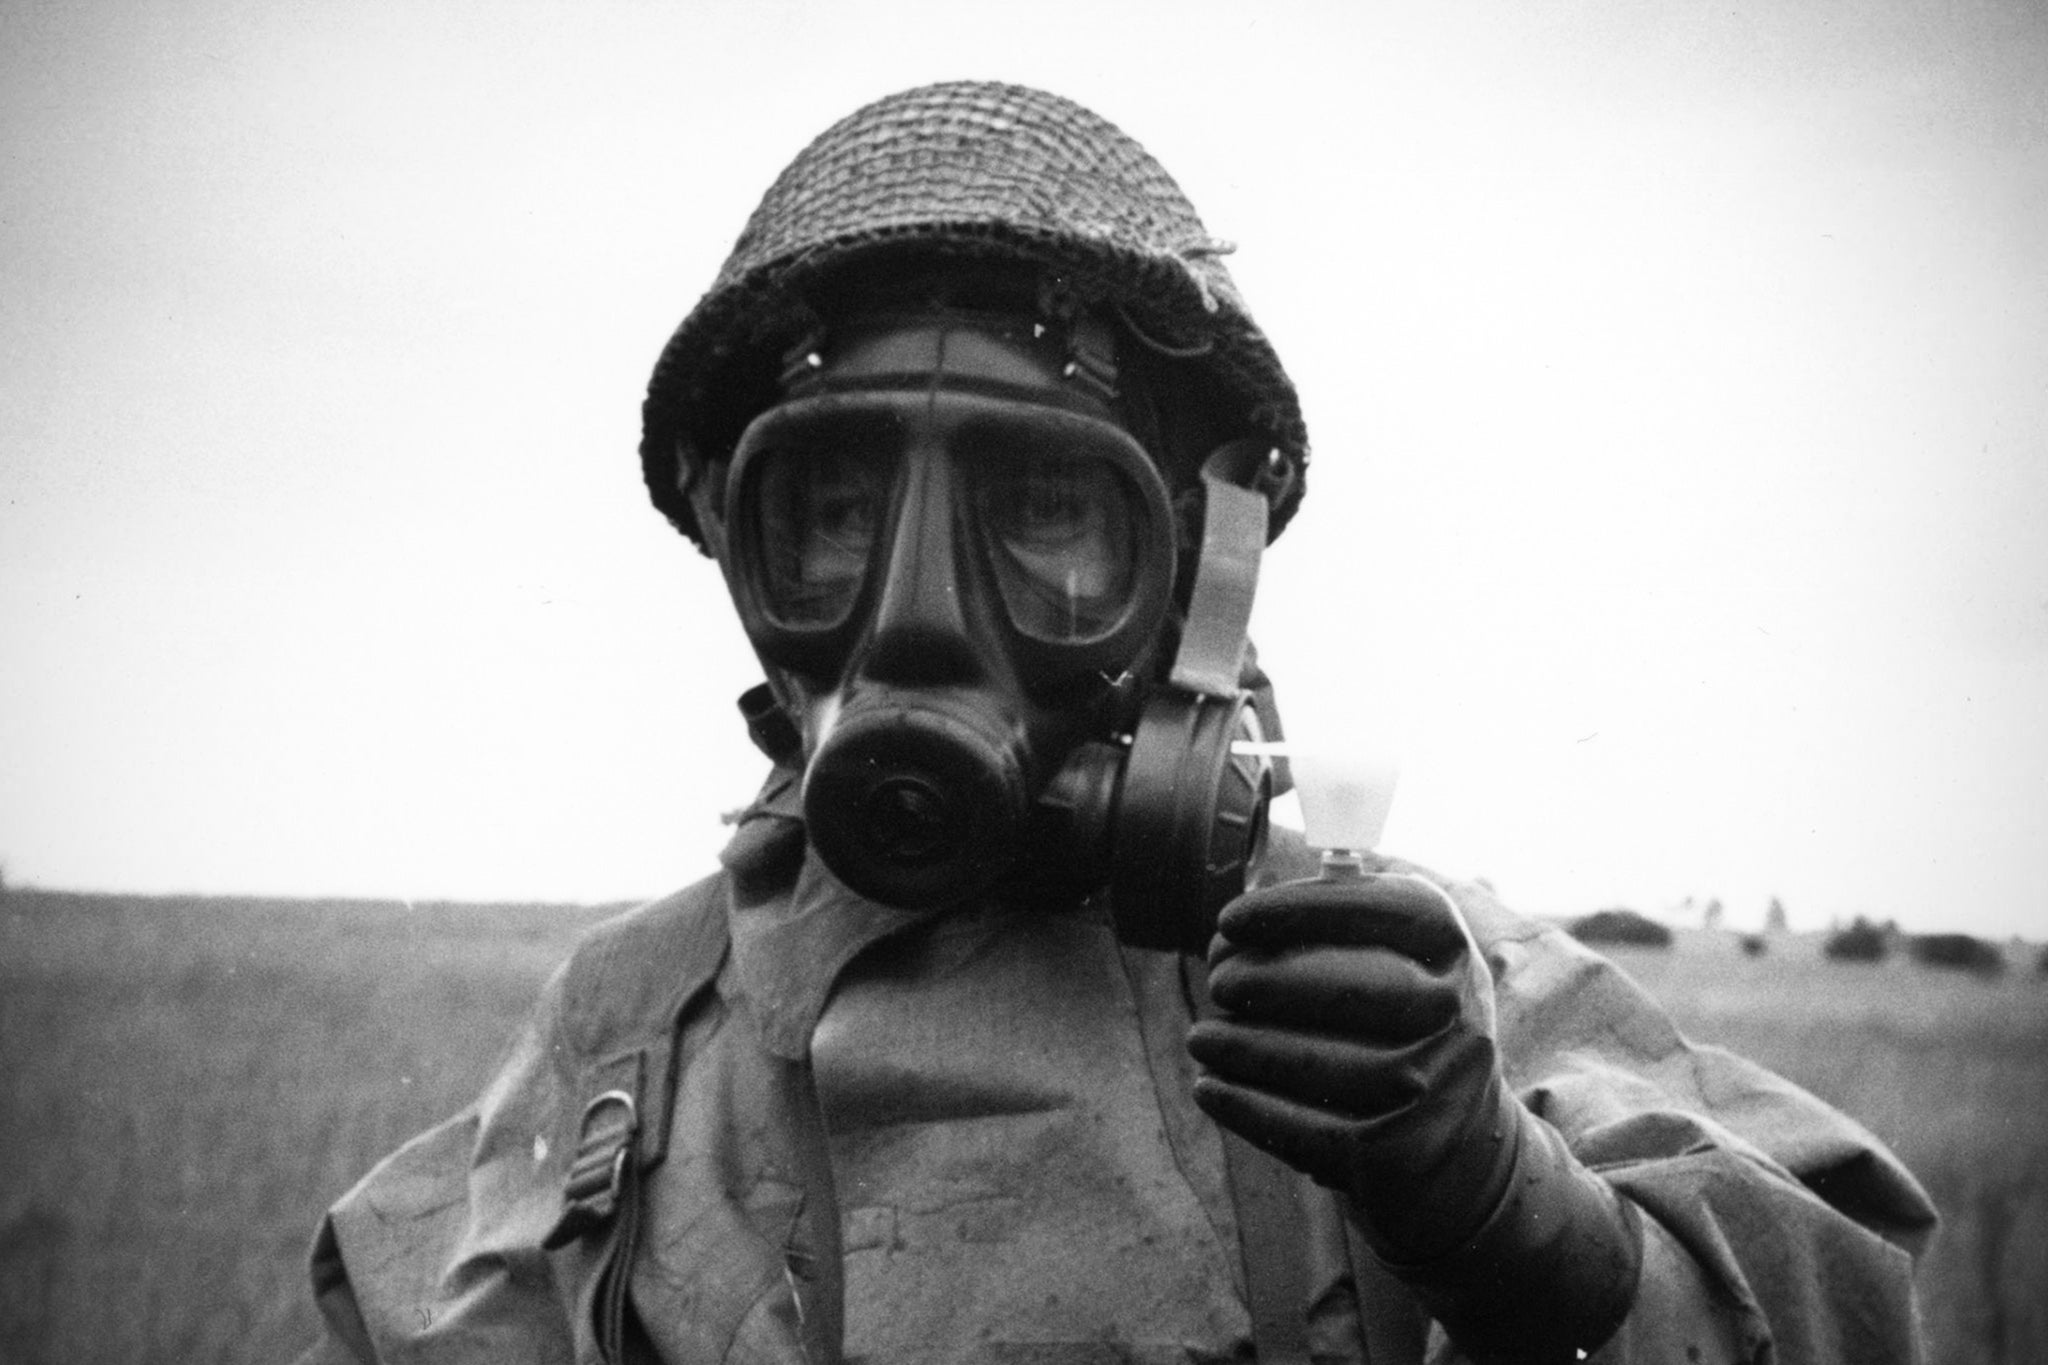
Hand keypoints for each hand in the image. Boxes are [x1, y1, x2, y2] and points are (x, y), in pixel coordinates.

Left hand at [1186, 872, 1515, 1259]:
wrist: (1462, 1142)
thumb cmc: (1400, 1026)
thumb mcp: (1397, 960)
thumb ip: (1334, 925)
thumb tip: (1234, 933)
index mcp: (1451, 946)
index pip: (1378, 910)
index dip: (1295, 909)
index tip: (1229, 919)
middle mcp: (1458, 1012)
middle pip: (1347, 989)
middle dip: (1263, 981)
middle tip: (1217, 982)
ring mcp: (1438, 1087)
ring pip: (1319, 1065)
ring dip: (1242, 1048)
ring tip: (1200, 1037)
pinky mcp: (1405, 1153)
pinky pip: (1310, 1132)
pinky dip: (1247, 1108)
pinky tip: (1209, 1088)